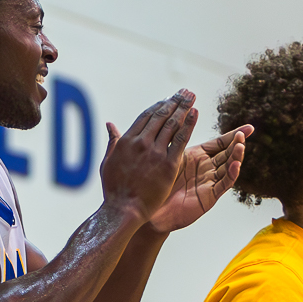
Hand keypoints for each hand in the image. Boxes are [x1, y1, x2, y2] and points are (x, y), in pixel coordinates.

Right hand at [97, 92, 199, 224]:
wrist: (123, 209)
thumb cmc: (114, 190)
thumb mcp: (108, 162)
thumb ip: (112, 141)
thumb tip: (109, 125)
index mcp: (126, 141)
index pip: (146, 116)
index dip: (159, 105)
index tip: (168, 99)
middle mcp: (141, 142)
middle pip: (161, 115)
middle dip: (174, 101)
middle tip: (185, 92)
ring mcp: (155, 152)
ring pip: (172, 124)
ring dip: (183, 108)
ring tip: (191, 97)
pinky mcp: (168, 164)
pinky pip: (180, 140)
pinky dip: (188, 124)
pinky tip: (195, 114)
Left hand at [147, 125, 251, 233]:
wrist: (153, 208)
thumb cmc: (158, 182)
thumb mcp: (171, 156)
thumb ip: (179, 138)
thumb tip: (182, 114)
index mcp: (199, 156)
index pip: (220, 143)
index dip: (234, 135)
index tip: (249, 127)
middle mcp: (208, 168)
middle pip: (227, 153)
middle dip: (237, 143)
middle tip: (243, 134)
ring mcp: (210, 182)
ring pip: (229, 167)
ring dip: (235, 157)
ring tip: (240, 146)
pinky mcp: (210, 196)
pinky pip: (223, 184)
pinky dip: (230, 175)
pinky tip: (235, 165)